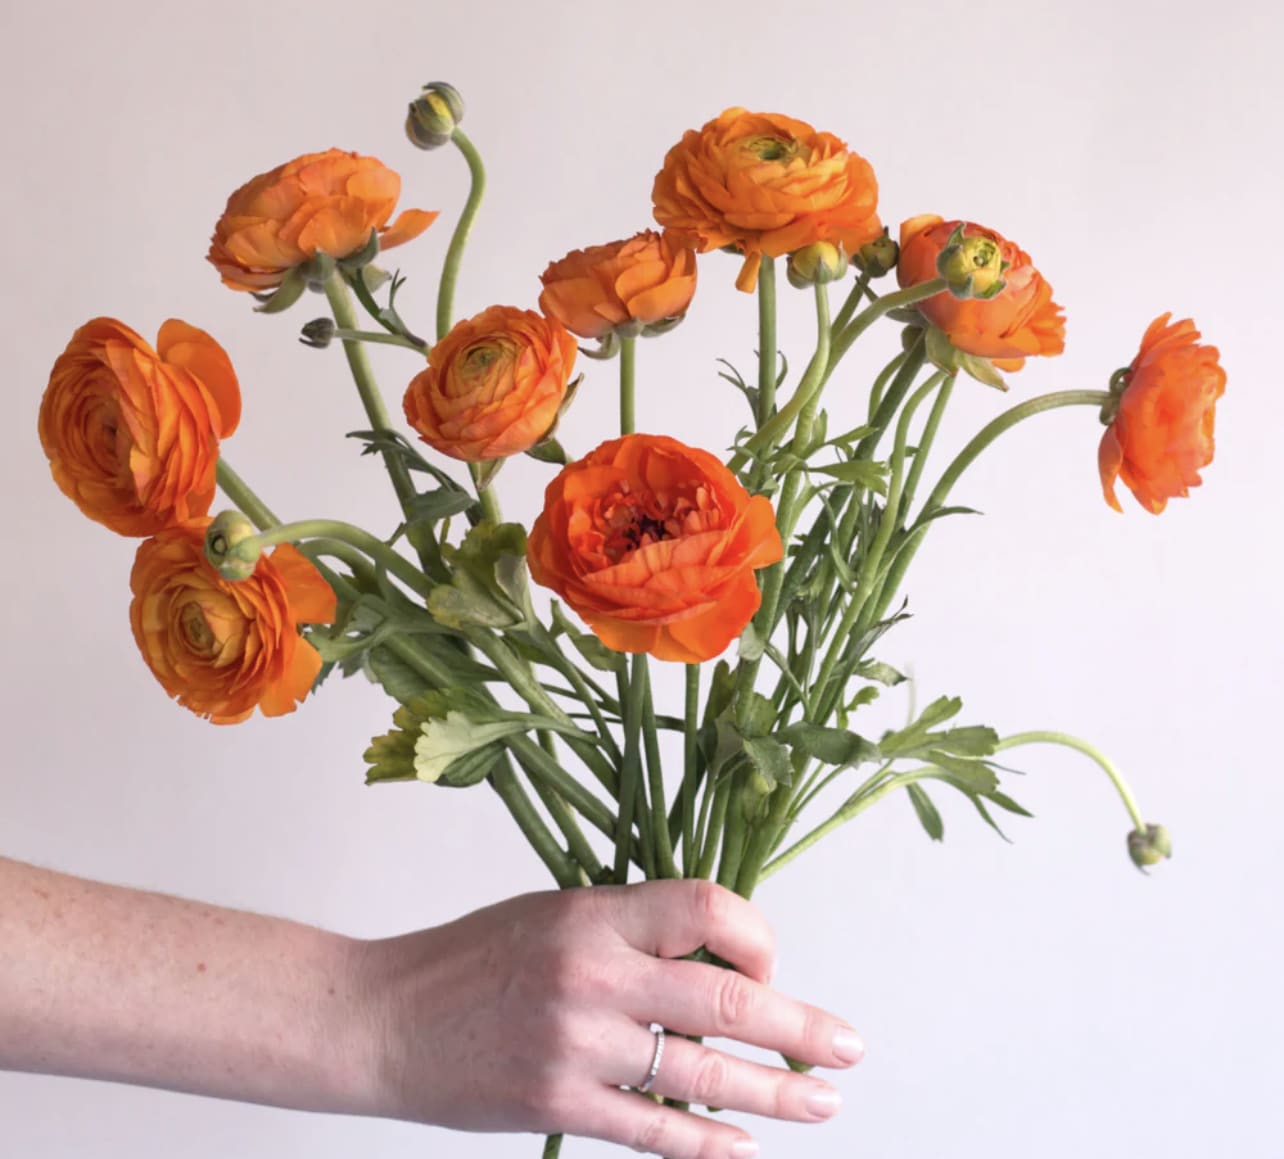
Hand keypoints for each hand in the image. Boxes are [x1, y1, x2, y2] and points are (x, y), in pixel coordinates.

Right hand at [355, 879, 864, 1157]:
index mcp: (595, 912)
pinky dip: (707, 1145)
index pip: (709, 908)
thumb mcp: (553, 914)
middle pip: (726, 998)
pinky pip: (653, 1129)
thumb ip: (632, 931)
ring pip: (702, 1073)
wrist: (383, 1018)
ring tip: (821, 1105)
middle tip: (849, 1048)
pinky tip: (743, 1152)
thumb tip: (719, 957)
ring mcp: (578, 1043)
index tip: (769, 962)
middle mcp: (594, 974)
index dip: (756, 935)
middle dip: (800, 1028)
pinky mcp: (558, 1103)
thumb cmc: (469, 958)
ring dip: (773, 1094)